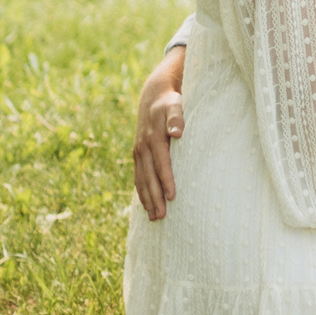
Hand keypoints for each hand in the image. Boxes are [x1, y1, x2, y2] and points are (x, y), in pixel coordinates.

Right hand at [133, 50, 186, 219]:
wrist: (154, 96)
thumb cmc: (171, 102)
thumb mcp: (175, 105)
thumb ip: (177, 118)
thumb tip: (177, 132)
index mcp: (154, 138)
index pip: (161, 163)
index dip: (166, 180)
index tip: (172, 197)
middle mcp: (143, 147)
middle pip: (149, 177)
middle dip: (155, 197)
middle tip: (161, 217)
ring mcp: (139, 152)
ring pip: (141, 180)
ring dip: (147, 199)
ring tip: (154, 218)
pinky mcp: (138, 155)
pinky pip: (138, 177)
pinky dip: (141, 192)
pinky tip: (146, 206)